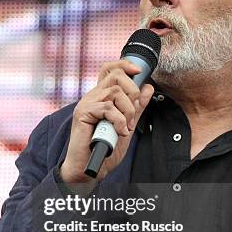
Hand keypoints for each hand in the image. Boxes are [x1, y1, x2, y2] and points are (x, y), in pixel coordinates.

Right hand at [59, 60, 153, 182]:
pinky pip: (108, 108)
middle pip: (116, 76)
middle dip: (133, 93)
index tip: (138, 71)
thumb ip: (137, 107)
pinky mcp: (83, 113)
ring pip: (115, 92)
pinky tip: (119, 132)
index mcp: (101, 97)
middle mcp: (92, 96)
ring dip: (127, 111)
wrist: (90, 166)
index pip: (109, 69)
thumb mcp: (127, 125)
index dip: (124, 65)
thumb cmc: (105, 148)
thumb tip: (148, 88)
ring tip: (125, 127)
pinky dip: (119, 121)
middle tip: (132, 115)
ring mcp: (86, 103)